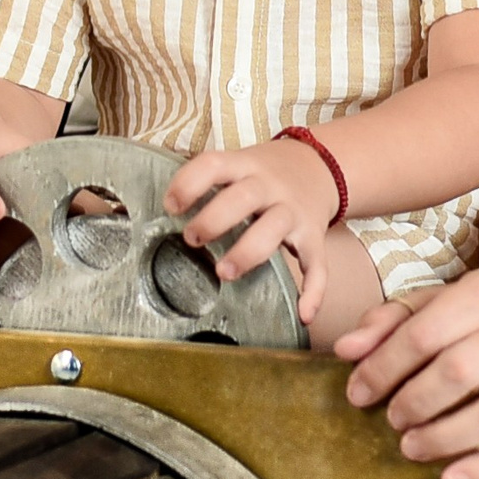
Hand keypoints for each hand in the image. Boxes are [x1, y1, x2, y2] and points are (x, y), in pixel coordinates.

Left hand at [167, 137, 341, 294]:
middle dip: (214, 219)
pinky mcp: (314, 236)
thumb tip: (159, 212)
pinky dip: (314, 290)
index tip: (170, 207)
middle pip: (243, 197)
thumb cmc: (262, 174)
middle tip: (192, 239)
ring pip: (275, 227)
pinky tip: (303, 314)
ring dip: (248, 251)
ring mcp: (293, 211)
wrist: (319, 166)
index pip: (213, 165)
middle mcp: (270, 186)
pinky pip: (318, 265)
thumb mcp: (237, 164)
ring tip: (224, 273)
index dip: (189, 184)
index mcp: (244, 165)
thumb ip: (207, 183)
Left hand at [336, 263, 478, 478]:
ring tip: (411, 447)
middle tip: (391, 419)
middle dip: (414, 402)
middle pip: (458, 372)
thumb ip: (388, 322)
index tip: (356, 393)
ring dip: (444, 438)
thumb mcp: (436, 303)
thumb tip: (346, 350)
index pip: (424, 333)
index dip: (383, 367)